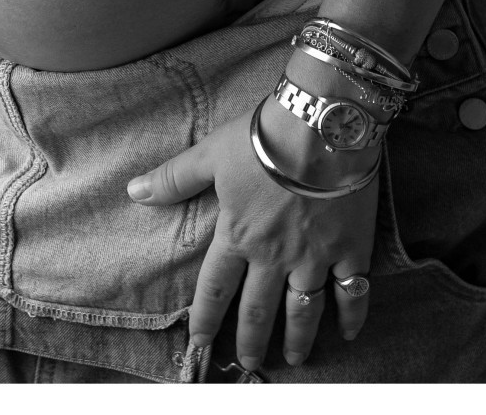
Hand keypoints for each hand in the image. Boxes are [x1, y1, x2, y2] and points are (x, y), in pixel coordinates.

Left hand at [126, 103, 375, 374]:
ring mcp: (314, 256)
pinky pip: (351, 291)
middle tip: (250, 362)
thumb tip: (134, 192)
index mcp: (238, 236)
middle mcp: (274, 257)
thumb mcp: (211, 153)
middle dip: (251, 340)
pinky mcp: (350, 247)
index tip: (201, 343)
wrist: (320, 123)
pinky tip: (348, 334)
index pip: (215, 289)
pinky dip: (351, 316)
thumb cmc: (263, 136)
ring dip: (297, 338)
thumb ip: (175, 179)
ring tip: (295, 359)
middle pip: (258, 310)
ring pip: (303, 311)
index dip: (206, 319)